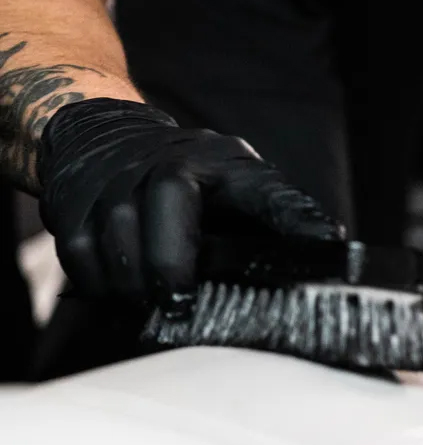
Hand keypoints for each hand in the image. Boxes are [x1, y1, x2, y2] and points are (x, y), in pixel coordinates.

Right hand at [37, 99, 342, 316]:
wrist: (103, 136)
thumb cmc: (183, 181)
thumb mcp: (233, 187)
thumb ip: (269, 220)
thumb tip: (323, 254)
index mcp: (224, 161)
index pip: (266, 187)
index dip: (295, 216)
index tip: (328, 244)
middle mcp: (168, 159)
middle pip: (168, 198)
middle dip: (171, 261)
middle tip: (178, 307)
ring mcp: (115, 175)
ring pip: (116, 230)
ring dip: (132, 283)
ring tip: (148, 307)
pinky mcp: (72, 199)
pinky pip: (77, 251)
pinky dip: (96, 281)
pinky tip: (116, 291)